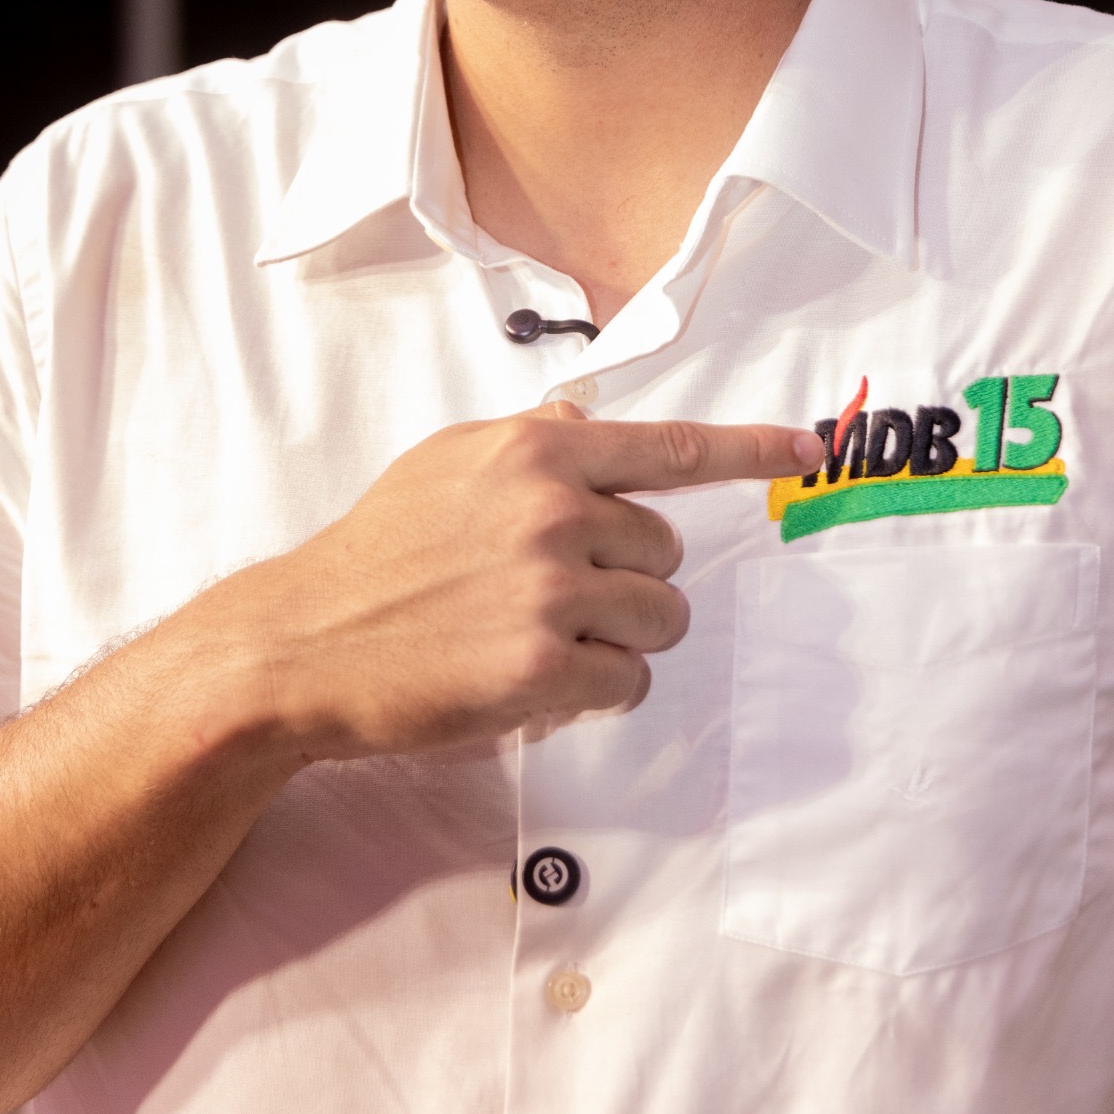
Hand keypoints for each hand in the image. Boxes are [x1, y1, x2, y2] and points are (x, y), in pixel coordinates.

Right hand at [237, 407, 822, 761]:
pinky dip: (595, 688)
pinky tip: (535, 679)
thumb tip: (595, 425)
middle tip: (551, 594)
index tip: (808, 446)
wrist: (305, 642)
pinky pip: (627, 680)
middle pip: (667, 548)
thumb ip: (533, 446)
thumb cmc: (376, 554)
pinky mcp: (545, 665)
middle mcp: (554, 510)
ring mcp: (552, 587)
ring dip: (620, 637)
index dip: (750, 449)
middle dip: (628, 577)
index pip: (670, 446)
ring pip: (660, 617)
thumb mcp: (447, 463)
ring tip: (545, 637)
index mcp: (536, 451)